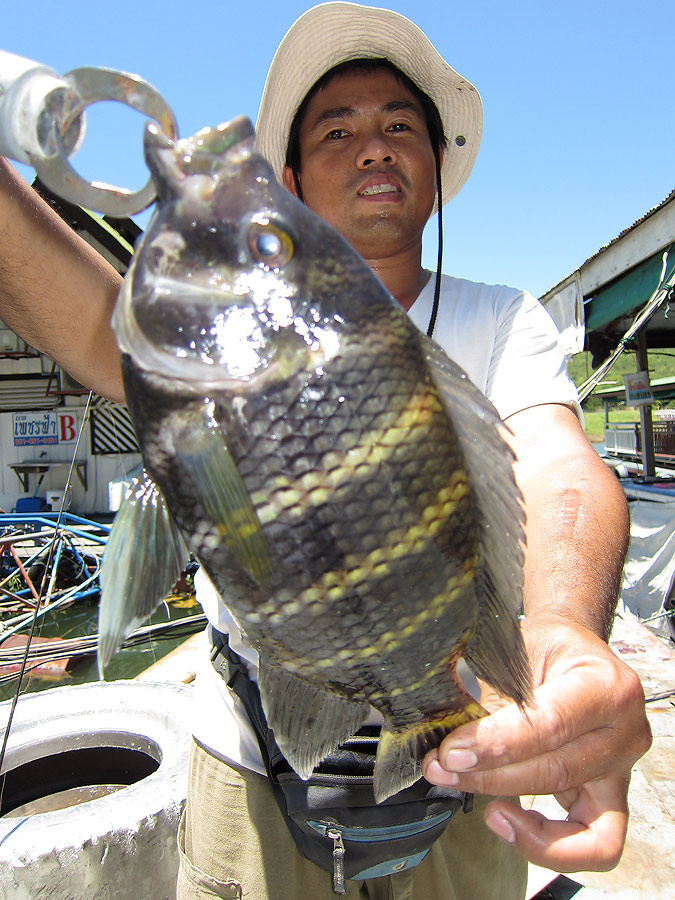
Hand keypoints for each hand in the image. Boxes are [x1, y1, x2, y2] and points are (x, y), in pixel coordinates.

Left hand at [421, 619, 651, 871]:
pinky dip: (550, 846)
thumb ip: (487, 691)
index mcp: (606, 686)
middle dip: (488, 775)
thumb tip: (444, 726)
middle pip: (555, 771)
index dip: (496, 744)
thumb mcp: (514, 651)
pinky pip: (595, 844)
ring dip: (508, 803)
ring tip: (462, 787)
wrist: (573, 651)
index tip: (451, 752)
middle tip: (440, 767)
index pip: (551, 725)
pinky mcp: (611, 797)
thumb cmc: (545, 648)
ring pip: (572, 816)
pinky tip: (506, 820)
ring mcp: (622, 768)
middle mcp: (624, 731)